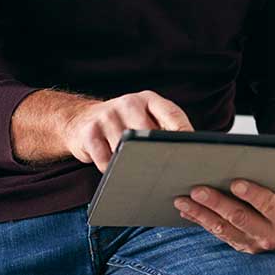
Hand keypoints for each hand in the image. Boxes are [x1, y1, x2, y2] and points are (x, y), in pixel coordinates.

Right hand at [61, 90, 193, 171]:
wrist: (80, 121)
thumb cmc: (122, 125)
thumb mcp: (143, 118)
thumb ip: (164, 129)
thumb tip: (192, 156)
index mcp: (148, 99)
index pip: (172, 115)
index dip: (185, 135)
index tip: (193, 155)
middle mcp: (129, 103)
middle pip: (150, 133)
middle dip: (158, 154)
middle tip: (166, 173)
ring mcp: (108, 116)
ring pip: (127, 149)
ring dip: (133, 165)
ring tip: (138, 175)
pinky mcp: (89, 132)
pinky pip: (106, 160)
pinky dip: (112, 170)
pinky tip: (114, 172)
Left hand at [173, 173, 274, 252]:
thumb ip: (274, 176)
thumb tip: (249, 160)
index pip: (268, 205)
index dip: (252, 194)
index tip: (235, 182)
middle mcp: (269, 235)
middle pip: (240, 218)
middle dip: (216, 203)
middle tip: (197, 190)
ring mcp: (252, 244)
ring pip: (223, 229)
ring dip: (200, 214)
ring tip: (182, 200)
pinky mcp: (239, 245)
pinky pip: (217, 233)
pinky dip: (199, 221)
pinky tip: (185, 210)